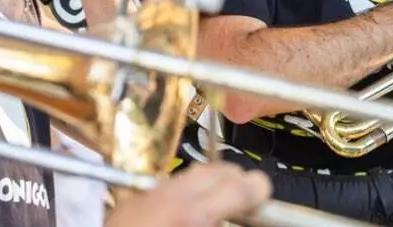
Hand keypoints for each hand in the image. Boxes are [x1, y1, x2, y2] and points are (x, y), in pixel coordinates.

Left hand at [105, 164, 271, 226]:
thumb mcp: (194, 223)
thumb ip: (215, 218)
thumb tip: (237, 211)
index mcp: (189, 213)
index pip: (233, 188)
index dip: (254, 189)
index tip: (264, 190)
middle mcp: (166, 197)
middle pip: (210, 171)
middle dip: (234, 178)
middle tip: (249, 193)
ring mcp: (144, 197)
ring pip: (187, 176)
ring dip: (209, 183)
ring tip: (222, 198)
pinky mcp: (128, 203)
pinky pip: (165, 187)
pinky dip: (184, 192)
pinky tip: (187, 209)